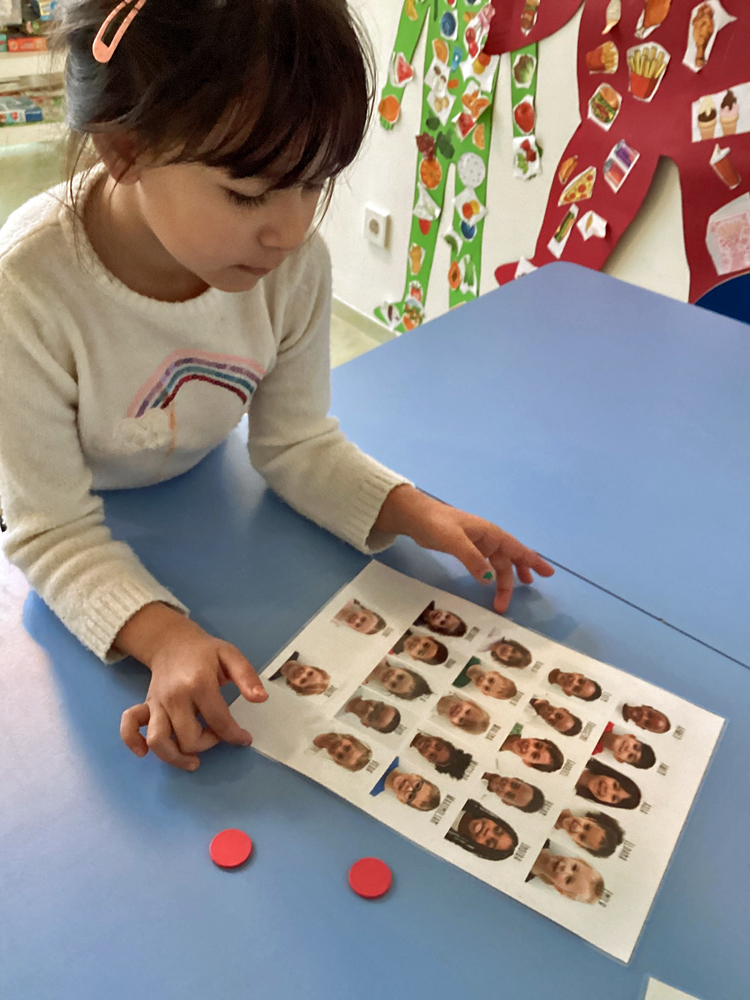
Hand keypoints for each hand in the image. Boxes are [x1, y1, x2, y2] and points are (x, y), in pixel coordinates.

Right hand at [116, 603, 267, 770]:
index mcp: (199, 683)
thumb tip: (260, 699)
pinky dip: (132, 742)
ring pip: (159, 741)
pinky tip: (143, 753)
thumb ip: (247, 676)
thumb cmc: (205, 651)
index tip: (244, 739)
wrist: (171, 640)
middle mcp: (174, 696)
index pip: (219, 721)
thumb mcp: (231, 655)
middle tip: (218, 734)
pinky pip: (129, 726)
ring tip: (192, 761)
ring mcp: (156, 702)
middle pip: (189, 737)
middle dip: (208, 744)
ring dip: (175, 757)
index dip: (234, 736)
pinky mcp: (145, 705)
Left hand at [374, 485, 553, 612]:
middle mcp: (487, 538)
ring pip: (496, 564)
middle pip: (508, 559)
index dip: (532, 561)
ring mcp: (476, 544)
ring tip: (506, 597)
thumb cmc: (436, 524)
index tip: (548, 573)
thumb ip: (473, 559)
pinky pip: (485, 564)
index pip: (516, 548)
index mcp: (490, 533)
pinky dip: (491, 574)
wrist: (416, 517)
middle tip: (529, 590)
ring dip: (503, 579)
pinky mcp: (465, 549)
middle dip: (518, 574)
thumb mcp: (455, 541)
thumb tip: (490, 579)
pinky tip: (490, 582)